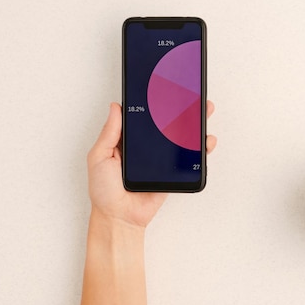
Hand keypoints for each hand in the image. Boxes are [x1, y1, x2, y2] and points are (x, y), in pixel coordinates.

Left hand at [86, 101, 216, 228]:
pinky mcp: (173, 172)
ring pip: (182, 137)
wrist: (119, 217)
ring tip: (204, 112)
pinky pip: (189, 158)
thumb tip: (114, 107)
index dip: (156, 101)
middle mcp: (147, 146)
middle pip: (168, 122)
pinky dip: (200, 149)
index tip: (166, 87)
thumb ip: (109, 133)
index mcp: (129, 139)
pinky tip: (205, 140)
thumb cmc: (104, 191)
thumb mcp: (99, 157)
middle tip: (191, 95)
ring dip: (195, 124)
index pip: (145, 115)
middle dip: (182, 108)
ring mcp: (162, 159)